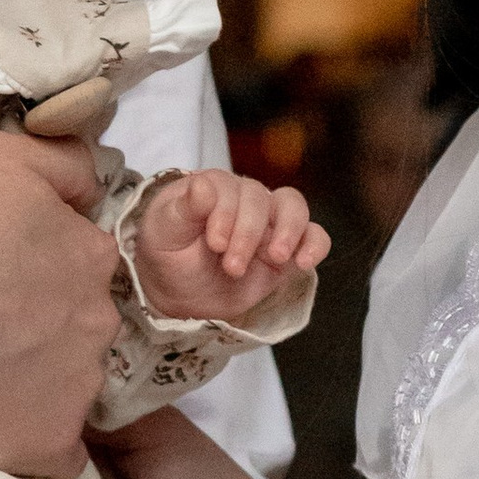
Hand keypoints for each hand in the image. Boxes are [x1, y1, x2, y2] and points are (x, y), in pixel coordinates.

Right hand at [0, 128, 119, 478]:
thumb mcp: (0, 154)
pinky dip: (34, 440)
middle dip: (42, 327)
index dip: (38, 272)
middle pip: (80, 326)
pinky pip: (61, 452)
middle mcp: (99, 321)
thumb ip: (65, 161)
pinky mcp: (47, 442)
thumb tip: (94, 186)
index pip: (82, 267)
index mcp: (90, 255)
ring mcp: (78, 386)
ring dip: (36, 381)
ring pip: (71, 385)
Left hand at [130, 169, 326, 326]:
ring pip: (293, 207)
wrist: (180, 293)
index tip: (214, 244)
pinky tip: (303, 263)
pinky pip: (314, 236)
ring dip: (288, 231)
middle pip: (262, 200)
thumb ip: (183, 208)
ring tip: (276, 257)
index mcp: (214, 187)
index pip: (231, 188)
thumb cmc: (169, 255)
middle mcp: (246, 198)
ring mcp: (270, 222)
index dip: (226, 214)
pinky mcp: (288, 248)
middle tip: (231, 267)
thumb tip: (204, 185)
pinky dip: (315, 245)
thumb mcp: (163, 232)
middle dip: (248, 235)